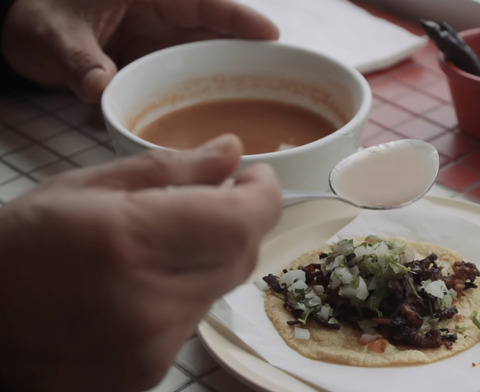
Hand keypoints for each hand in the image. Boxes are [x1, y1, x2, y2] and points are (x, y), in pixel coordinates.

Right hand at [0, 135, 281, 391]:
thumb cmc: (13, 252)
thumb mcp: (80, 190)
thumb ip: (167, 171)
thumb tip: (232, 153)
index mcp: (129, 240)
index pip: (242, 220)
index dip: (264, 194)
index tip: (255, 177)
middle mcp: (151, 299)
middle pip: (243, 253)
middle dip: (239, 221)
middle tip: (212, 200)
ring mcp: (155, 343)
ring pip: (223, 286)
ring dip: (211, 258)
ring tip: (161, 246)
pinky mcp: (152, 370)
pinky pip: (196, 319)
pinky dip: (186, 294)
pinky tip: (144, 286)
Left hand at [1, 0, 278, 101]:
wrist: (19, 36)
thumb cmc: (34, 16)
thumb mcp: (52, 35)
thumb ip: (78, 61)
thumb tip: (100, 90)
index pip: (205, 4)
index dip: (240, 19)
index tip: (272, 34)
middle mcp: (161, 20)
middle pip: (216, 36)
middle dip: (248, 57)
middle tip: (282, 83)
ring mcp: (158, 46)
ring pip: (205, 62)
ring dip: (228, 83)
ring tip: (261, 108)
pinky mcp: (151, 69)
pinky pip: (184, 83)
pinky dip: (201, 99)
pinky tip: (217, 122)